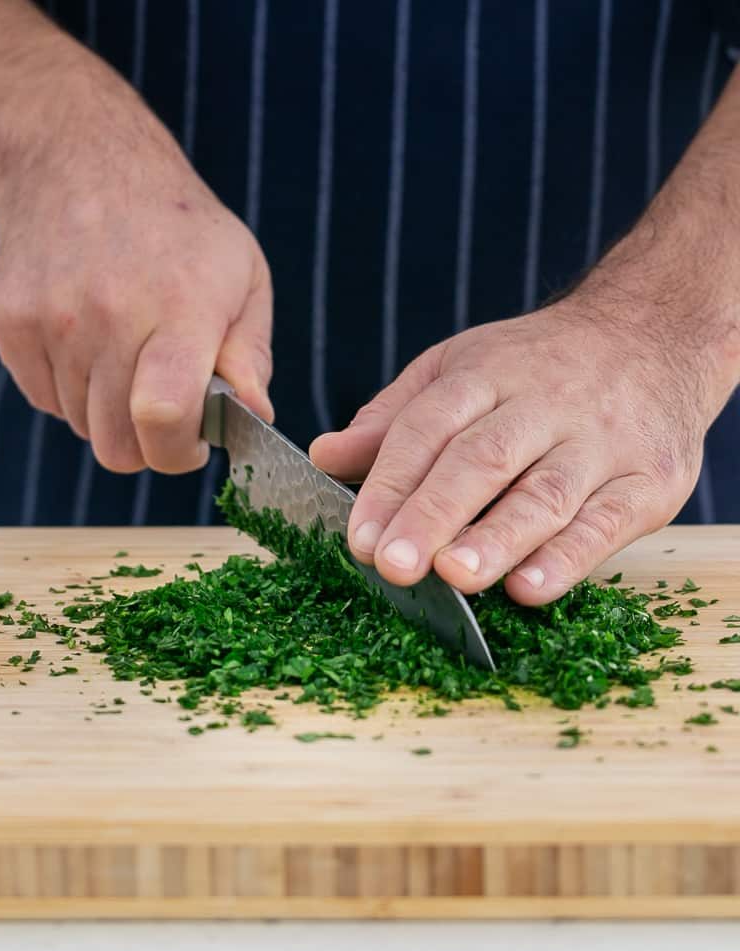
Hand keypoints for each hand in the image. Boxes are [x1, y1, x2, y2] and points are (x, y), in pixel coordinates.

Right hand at [0, 49, 272, 473]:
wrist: (78, 157)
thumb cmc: (178, 225)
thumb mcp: (243, 274)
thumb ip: (251, 354)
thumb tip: (256, 416)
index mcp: (180, 308)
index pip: (163, 417)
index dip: (179, 452)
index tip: (194, 443)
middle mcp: (109, 316)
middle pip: (118, 444)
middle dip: (149, 444)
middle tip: (165, 408)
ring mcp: (52, 320)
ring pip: (81, 426)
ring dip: (109, 412)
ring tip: (128, 357)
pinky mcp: (11, 323)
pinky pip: (45, 400)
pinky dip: (70, 391)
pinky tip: (91, 344)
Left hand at [310, 288, 725, 605]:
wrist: (654, 334)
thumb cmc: (537, 366)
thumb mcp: (459, 368)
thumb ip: (393, 418)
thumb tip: (324, 456)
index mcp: (486, 373)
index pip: (428, 428)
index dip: (391, 483)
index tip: (360, 538)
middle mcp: (544, 404)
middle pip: (482, 459)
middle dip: (434, 513)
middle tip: (394, 565)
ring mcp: (600, 442)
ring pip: (544, 493)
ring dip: (497, 538)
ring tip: (456, 577)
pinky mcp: (649, 480)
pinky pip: (607, 521)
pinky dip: (569, 557)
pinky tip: (529, 588)